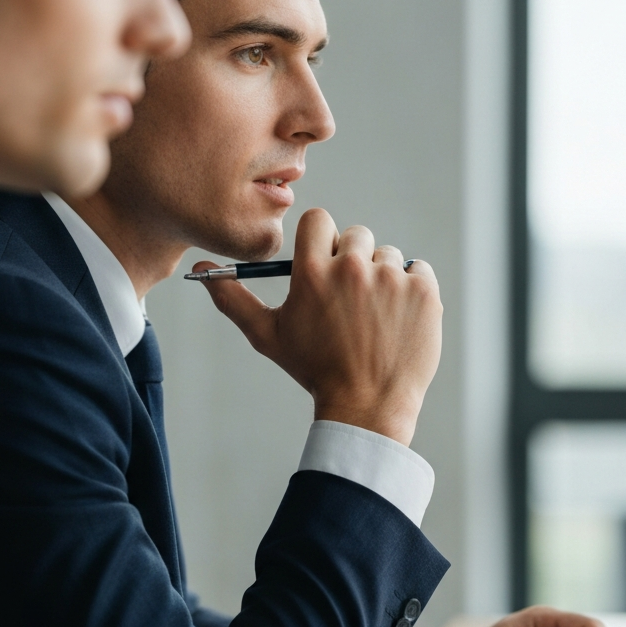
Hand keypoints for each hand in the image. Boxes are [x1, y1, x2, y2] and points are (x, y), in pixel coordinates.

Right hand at [193, 208, 441, 445]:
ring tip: (374, 319)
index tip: (324, 264)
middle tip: (350, 303)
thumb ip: (233, 299)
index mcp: (313, 272)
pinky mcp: (424, 291)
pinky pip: (419, 271)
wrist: (367, 406)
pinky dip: (412, 291)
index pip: (318, 220)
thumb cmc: (313, 370)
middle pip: (355, 235)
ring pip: (388, 255)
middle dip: (352, 262)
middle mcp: (353, 268)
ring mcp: (392, 279)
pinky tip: (399, 320)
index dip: (321, 241)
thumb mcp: (266, 336)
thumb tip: (201, 271)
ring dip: (382, 279)